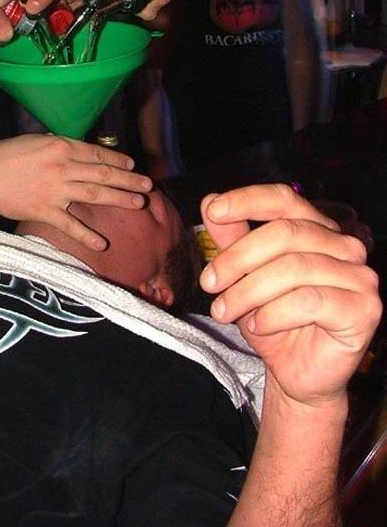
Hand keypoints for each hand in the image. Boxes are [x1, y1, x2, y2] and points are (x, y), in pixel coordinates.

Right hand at [0, 134, 152, 249]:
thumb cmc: (7, 155)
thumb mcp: (37, 141)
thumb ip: (62, 148)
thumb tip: (83, 153)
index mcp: (61, 147)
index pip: (98, 153)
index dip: (119, 159)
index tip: (133, 165)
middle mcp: (62, 167)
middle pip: (104, 173)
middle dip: (129, 180)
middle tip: (148, 185)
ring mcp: (55, 191)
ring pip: (95, 194)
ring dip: (120, 199)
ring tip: (139, 203)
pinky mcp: (44, 211)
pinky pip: (70, 225)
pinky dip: (87, 235)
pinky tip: (102, 243)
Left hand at [198, 184, 381, 408]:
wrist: (296, 374)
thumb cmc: (273, 319)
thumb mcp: (243, 276)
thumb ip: (232, 239)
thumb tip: (210, 200)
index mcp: (317, 228)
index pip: (284, 199)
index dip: (248, 200)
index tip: (213, 211)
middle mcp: (345, 246)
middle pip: (285, 233)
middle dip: (238, 258)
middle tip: (208, 283)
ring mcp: (360, 276)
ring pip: (294, 268)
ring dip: (248, 291)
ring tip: (224, 311)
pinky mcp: (364, 309)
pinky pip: (309, 301)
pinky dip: (273, 313)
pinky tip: (258, 326)